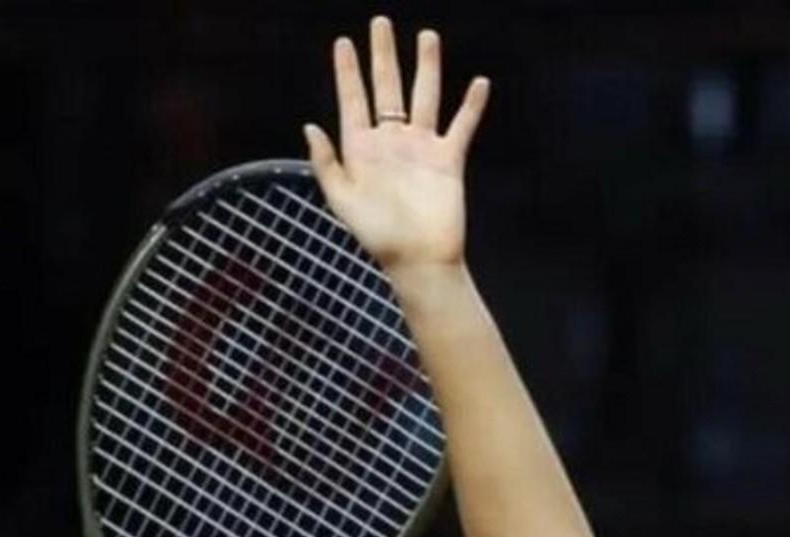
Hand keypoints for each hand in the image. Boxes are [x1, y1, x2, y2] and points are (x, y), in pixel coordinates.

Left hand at [304, 17, 489, 274]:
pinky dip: (471, 106)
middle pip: (388, 88)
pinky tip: (479, 83)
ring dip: (426, 67)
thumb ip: (326, 164)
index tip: (343, 43)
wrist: (419, 260)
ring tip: (427, 36)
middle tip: (380, 23)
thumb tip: (310, 127)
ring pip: (424, 96)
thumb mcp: (343, 201)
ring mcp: (422, 148)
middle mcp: (392, 142)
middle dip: (383, 56)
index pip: (353, 101)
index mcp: (363, 150)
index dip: (347, 73)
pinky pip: (462, 126)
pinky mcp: (449, 160)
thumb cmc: (380, 236)